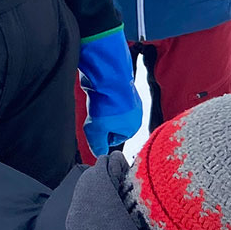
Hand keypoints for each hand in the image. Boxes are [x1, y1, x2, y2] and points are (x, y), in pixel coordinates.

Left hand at [78, 28, 142, 156]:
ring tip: (97, 104)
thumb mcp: (97, 131)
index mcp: (133, 127)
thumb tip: (98, 153)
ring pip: (110, 111)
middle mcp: (136, 114)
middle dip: (101, 122)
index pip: (114, 139)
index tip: (96, 127)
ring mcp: (130, 99)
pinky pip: (109, 99)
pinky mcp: (122, 88)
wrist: (108, 76)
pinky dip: (102, 98)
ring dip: (100, 110)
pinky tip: (98, 94)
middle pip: (112, 124)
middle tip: (95, 115)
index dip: (102, 134)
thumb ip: (98, 145)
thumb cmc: (106, 105)